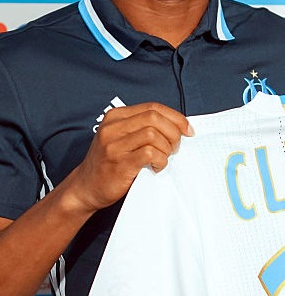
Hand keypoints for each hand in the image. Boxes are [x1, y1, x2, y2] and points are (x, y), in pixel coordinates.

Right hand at [63, 102, 192, 213]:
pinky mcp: (119, 163)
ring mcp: (114, 145)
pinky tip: (157, 166)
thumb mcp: (121, 137)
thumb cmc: (109, 163)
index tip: (187, 129)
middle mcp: (112, 127)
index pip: (152, 107)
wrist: (85, 188)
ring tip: (164, 158)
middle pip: (154, 118)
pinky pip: (150, 153)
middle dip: (173, 132)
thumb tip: (177, 126)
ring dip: (166, 148)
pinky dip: (160, 160)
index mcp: (115, 116)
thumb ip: (142, 128)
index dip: (175, 117)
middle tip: (176, 147)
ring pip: (153, 135)